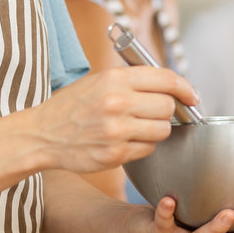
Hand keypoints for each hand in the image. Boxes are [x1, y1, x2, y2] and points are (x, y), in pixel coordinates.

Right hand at [31, 67, 198, 174]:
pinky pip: (148, 149)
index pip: (166, 79)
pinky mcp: (115, 154)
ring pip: (162, 130)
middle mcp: (116, 102)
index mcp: (115, 78)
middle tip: (152, 113)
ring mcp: (116, 130)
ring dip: (155, 130)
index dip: (185, 88)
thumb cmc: (73, 106)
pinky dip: (143, 146)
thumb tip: (174, 87)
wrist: (41, 134)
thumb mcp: (99, 80)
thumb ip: (134, 80)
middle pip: (168, 107)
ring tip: (136, 127)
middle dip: (166, 111)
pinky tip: (125, 141)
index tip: (192, 96)